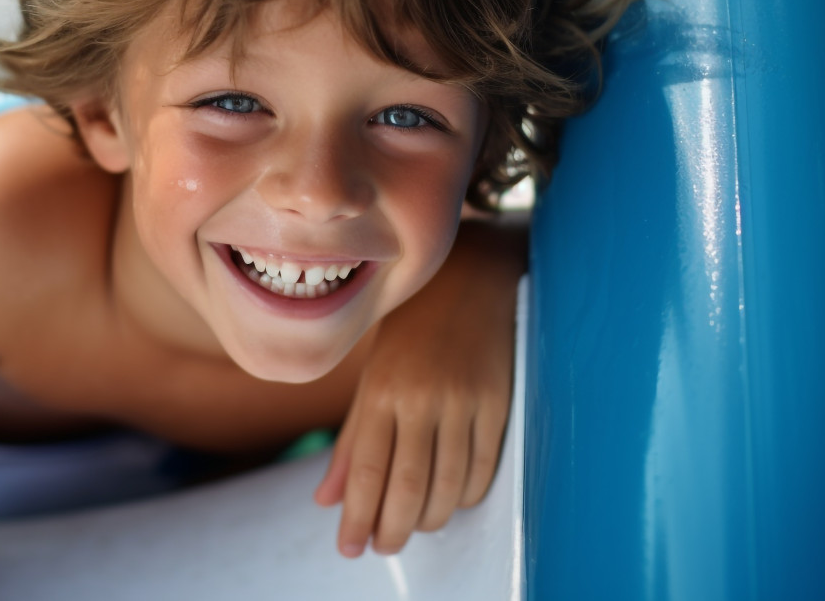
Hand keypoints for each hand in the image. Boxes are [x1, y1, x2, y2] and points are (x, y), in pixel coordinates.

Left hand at [313, 218, 525, 556]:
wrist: (471, 279)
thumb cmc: (412, 329)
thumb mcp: (373, 375)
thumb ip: (352, 439)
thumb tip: (326, 500)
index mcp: (382, 389)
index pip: (366, 470)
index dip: (358, 516)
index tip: (350, 547)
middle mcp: (421, 397)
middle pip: (406, 486)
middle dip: (392, 528)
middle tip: (384, 547)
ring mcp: (463, 400)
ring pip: (448, 485)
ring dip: (430, 518)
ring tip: (415, 527)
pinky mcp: (498, 403)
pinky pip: (484, 468)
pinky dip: (467, 495)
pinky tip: (453, 500)